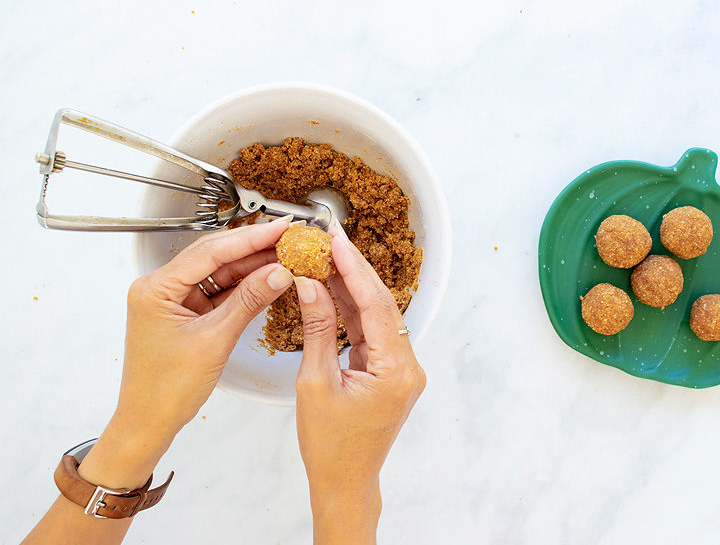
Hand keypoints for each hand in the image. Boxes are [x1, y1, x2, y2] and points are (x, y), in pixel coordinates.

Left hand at [81, 219, 294, 488]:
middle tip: (288, 237)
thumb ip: (249, 301)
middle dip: (253, 247)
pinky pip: (220, 291)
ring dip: (252, 266)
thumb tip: (278, 272)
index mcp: (156, 288)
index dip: (249, 238)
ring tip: (286, 255)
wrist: (149, 422)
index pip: (210, 252)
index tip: (278, 228)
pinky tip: (269, 279)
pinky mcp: (187, 313)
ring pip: (220, 272)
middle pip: (214, 256)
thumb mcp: (215, 340)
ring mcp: (175, 300)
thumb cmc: (165, 389)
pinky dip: (245, 286)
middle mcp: (161, 288)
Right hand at [294, 223, 425, 543]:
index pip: (375, 305)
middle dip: (354, 270)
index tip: (337, 240)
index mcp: (396, 370)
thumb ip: (318, 329)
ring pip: (377, 315)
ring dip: (352, 287)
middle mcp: (408, 366)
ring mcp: (402, 369)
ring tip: (327, 256)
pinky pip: (372, 332)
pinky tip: (333, 289)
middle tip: (331, 237)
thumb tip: (310, 285)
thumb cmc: (330, 445)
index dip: (353, 268)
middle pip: (381, 305)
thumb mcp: (315, 382)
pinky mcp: (391, 371)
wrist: (345, 481)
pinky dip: (352, 311)